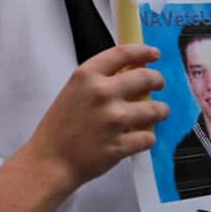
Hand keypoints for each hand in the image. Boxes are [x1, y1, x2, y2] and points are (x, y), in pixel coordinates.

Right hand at [27, 44, 167, 191]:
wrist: (50, 160)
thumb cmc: (59, 126)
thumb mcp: (73, 92)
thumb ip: (97, 80)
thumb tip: (130, 73)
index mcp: (87, 76)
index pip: (123, 53)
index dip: (143, 51)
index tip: (154, 54)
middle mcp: (102, 93)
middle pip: (146, 77)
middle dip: (158, 80)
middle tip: (158, 84)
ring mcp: (113, 119)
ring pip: (155, 109)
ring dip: (160, 110)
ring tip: (158, 113)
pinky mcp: (120, 144)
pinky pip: (149, 137)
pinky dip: (147, 138)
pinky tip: (140, 138)